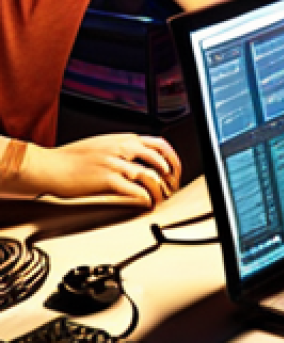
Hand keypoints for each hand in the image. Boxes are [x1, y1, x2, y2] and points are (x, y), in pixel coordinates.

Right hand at [19, 134, 181, 206]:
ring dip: (159, 190)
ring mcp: (114, 163)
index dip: (173, 158)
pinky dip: (144, 197)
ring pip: (149, 175)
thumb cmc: (71, 158)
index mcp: (123, 138)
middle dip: (170, 176)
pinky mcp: (106, 179)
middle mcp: (121, 148)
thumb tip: (141, 158)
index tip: (175, 171)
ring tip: (160, 199)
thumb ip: (123, 148)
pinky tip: (146, 203)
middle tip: (172, 188)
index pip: (159, 144)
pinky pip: (133, 189)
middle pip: (159, 159)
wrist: (48, 166)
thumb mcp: (103, 144)